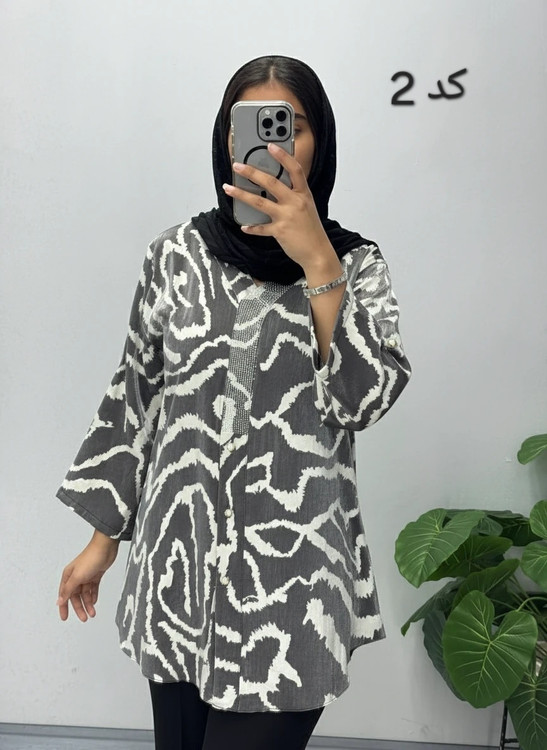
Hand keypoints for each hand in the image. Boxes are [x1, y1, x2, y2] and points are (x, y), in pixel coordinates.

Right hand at [56, 534, 118, 621]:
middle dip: (79, 608)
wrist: (105, 547)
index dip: (64, 607)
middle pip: (75, 596)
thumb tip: (59, 601)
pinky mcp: (96, 575)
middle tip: (84, 618)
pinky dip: (93, 595)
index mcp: (68, 576)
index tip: (65, 618)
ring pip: (85, 594)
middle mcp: (76, 576)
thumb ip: (68, 590)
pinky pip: (93, 588)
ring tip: (93, 613)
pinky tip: (95, 602)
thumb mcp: (77, 576)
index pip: (64, 595)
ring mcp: (86, 576)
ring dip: (88, 603)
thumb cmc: (90, 559)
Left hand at [222, 143, 336, 271]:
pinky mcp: (279, 231)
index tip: (270, 146)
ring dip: (241, 194)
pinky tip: (244, 225)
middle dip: (251, 172)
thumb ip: (292, 196)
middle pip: (271, 183)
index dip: (283, 156)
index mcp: (303, 194)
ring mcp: (287, 217)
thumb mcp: (307, 207)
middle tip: (237, 166)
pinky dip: (251, 227)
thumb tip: (271, 188)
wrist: (318, 252)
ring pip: (260, 202)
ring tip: (228, 188)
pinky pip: (260, 228)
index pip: (294, 170)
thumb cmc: (311, 230)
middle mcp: (295, 203)